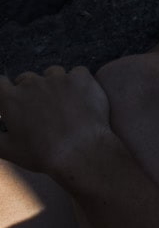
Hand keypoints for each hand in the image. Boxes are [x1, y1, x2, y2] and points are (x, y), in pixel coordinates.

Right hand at [0, 67, 119, 183]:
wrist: (82, 151)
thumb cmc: (42, 153)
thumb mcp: (7, 149)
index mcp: (12, 99)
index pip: (0, 83)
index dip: (3, 91)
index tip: (8, 99)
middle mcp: (33, 83)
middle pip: (26, 79)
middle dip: (28, 91)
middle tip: (37, 109)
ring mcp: (59, 78)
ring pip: (51, 74)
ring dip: (52, 84)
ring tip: (59, 103)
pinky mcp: (82, 78)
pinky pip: (77, 73)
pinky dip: (76, 83)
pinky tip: (79, 98)